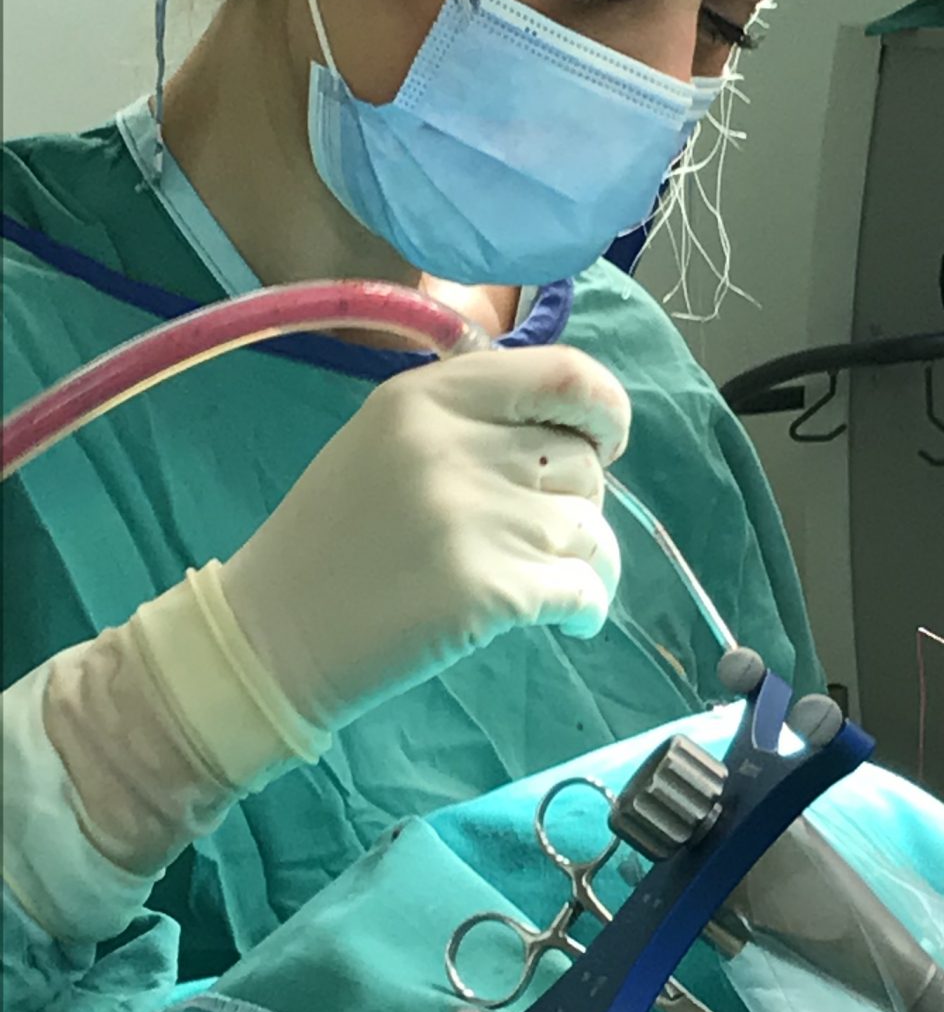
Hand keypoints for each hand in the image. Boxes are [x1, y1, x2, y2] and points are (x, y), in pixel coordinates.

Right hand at [222, 344, 630, 725]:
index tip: (605, 442)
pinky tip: (566, 618)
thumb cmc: (333, 538)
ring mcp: (477, 517)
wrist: (270, 636)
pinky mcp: (491, 588)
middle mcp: (457, 445)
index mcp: (429, 395)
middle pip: (583, 463)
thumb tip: (581, 433)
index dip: (606, 409)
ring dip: (585, 560)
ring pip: (592, 529)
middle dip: (576, 502)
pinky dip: (588, 607)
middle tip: (533, 535)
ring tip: (544, 582)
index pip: (566, 375)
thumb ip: (475, 419)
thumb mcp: (390, 440)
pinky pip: (587, 587)